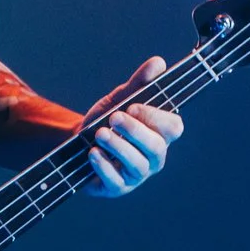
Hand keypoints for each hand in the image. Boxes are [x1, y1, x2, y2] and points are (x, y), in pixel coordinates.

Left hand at [79, 55, 183, 197]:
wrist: (75, 143)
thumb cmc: (106, 122)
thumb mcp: (120, 99)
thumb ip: (138, 83)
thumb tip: (157, 63)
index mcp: (159, 134)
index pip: (173, 128)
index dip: (156, 117)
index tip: (133, 106)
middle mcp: (153, 157)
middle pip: (157, 147)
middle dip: (135, 131)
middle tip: (113, 117)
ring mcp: (136, 175)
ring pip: (138, 165)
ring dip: (119, 147)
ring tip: (100, 134)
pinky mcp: (117, 188)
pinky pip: (116, 182)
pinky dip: (104, 166)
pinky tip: (93, 153)